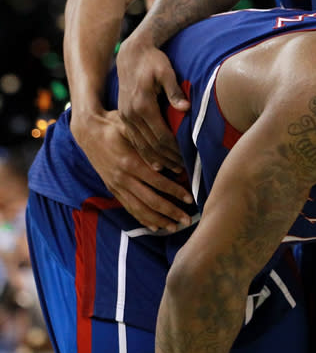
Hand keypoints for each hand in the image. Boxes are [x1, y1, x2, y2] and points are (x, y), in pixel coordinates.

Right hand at [71, 108, 193, 231]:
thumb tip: (175, 151)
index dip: (175, 191)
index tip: (190, 199)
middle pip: (150, 200)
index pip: (158, 182)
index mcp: (130, 162)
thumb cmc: (114, 125)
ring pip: (139, 209)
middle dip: (170, 211)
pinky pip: (129, 208)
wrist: (88, 131)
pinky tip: (154, 227)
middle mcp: (122, 178)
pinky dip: (142, 219)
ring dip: (158, 220)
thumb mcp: (131, 127)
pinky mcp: (112, 189)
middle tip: (187, 220)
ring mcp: (116, 185)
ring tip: (174, 227)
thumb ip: (150, 141)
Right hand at [116, 30, 189, 172]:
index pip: (161, 136)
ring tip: (174, 171)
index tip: (188, 160)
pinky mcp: (124, 117)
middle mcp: (132, 115)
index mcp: (143, 105)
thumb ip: (174, 91)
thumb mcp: (166, 72)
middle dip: (168, 159)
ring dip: (158, 160)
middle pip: (152, 145)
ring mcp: (126, 117)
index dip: (175, 150)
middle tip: (184, 171)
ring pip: (142, 146)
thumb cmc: (153, 61)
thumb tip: (185, 108)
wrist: (131, 54)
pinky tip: (157, 163)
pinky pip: (135, 141)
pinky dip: (146, 154)